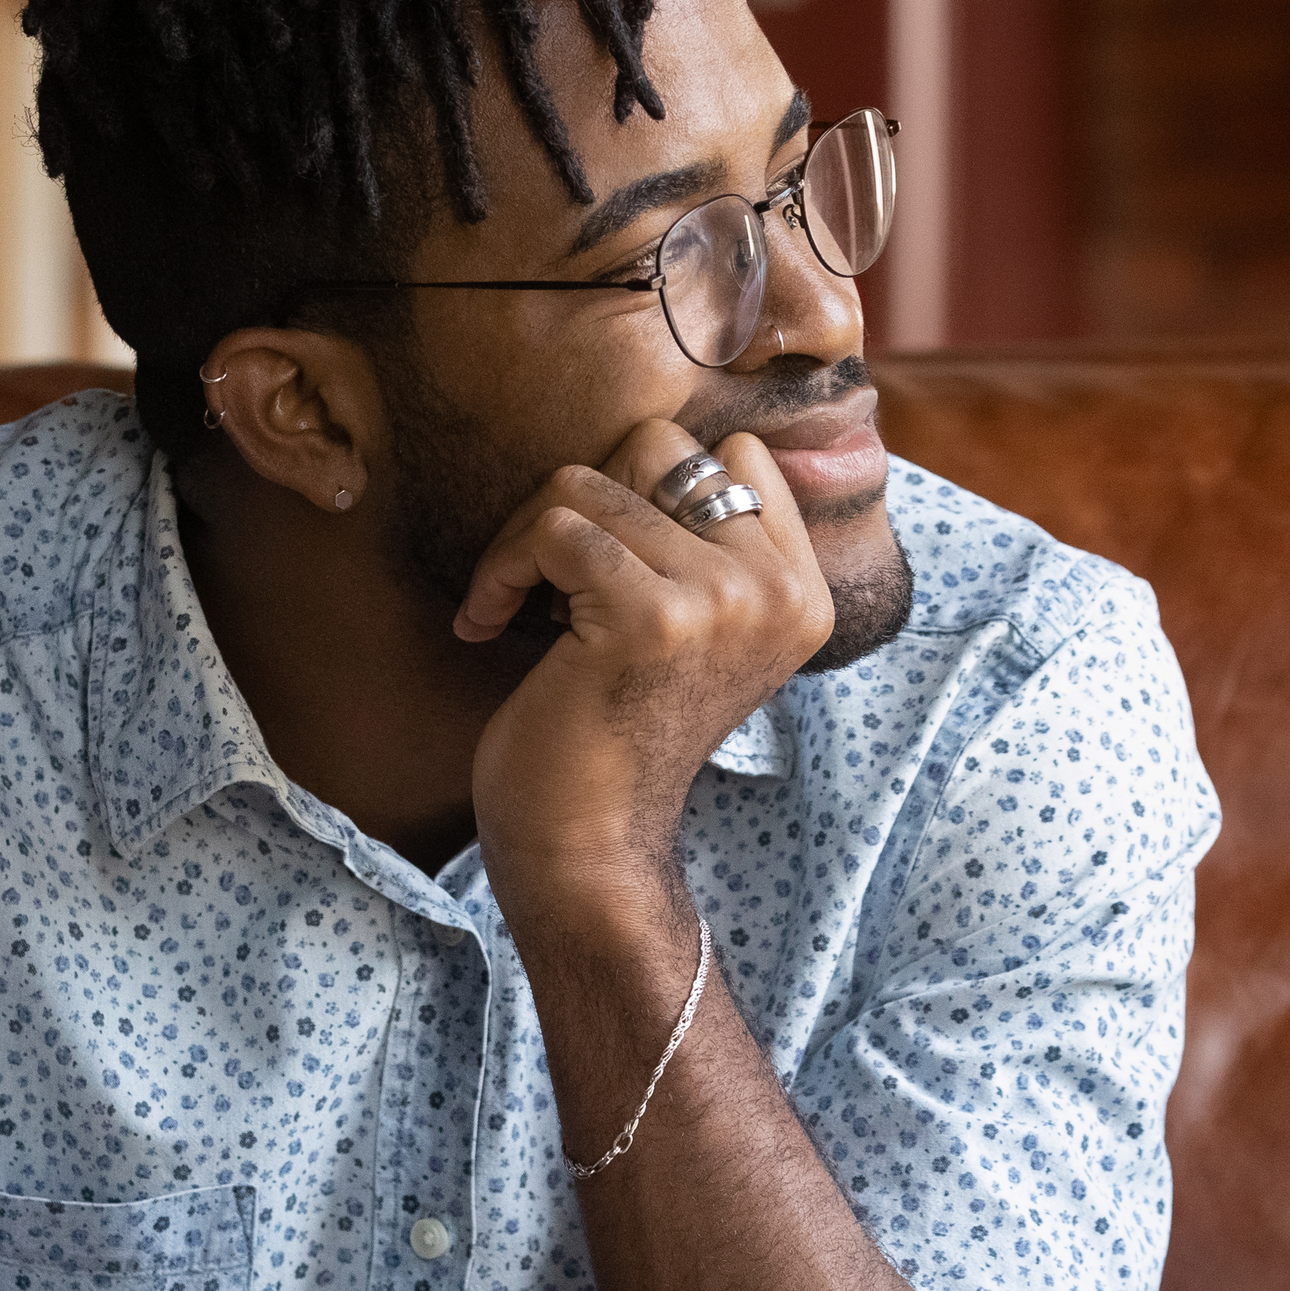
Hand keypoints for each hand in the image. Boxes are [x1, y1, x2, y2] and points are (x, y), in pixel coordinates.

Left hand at [456, 419, 834, 914]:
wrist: (590, 848)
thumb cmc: (616, 733)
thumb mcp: (693, 627)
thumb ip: (705, 543)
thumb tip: (656, 442)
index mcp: (801, 589)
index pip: (732, 452)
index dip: (647, 489)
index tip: (604, 562)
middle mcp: (778, 589)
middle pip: (660, 445)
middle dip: (584, 497)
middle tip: (547, 576)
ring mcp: (721, 600)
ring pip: (592, 481)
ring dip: (526, 538)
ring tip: (514, 605)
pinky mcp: (649, 616)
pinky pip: (553, 526)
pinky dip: (501, 570)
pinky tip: (488, 625)